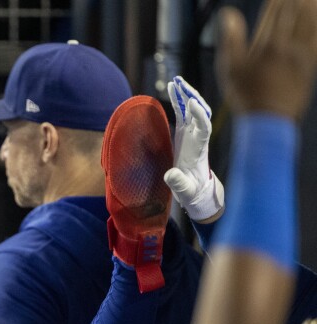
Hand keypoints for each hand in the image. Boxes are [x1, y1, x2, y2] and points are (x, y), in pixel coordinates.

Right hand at [164, 76, 224, 222]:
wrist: (197, 190)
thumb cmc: (191, 191)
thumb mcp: (185, 191)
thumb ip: (178, 183)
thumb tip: (170, 175)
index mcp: (199, 150)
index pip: (203, 129)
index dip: (199, 116)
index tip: (192, 103)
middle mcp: (198, 138)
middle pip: (200, 112)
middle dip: (193, 97)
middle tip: (182, 84)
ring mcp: (191, 134)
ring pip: (192, 109)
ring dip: (186, 94)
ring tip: (177, 80)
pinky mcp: (184, 133)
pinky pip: (182, 113)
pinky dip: (178, 100)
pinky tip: (172, 88)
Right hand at [217, 0, 316, 119]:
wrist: (269, 120)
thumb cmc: (245, 95)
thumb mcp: (229, 68)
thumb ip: (231, 38)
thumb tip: (227, 12)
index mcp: (267, 44)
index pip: (277, 11)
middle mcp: (288, 45)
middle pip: (297, 13)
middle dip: (297, 0)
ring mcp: (302, 55)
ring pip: (311, 23)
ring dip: (311, 7)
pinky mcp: (311, 65)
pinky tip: (316, 19)